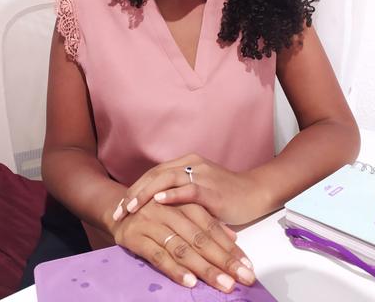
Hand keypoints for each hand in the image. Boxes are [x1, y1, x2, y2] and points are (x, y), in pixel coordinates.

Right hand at [111, 199, 255, 292]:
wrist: (118, 207)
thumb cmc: (156, 212)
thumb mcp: (182, 211)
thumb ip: (205, 222)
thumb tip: (233, 239)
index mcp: (183, 201)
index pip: (211, 226)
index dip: (229, 247)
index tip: (248, 265)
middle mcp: (169, 210)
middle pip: (200, 238)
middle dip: (224, 261)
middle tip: (243, 278)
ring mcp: (152, 223)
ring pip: (182, 248)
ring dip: (205, 268)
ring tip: (223, 284)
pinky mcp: (135, 236)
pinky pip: (158, 255)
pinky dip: (174, 269)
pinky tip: (190, 281)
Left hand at [120, 154, 260, 224]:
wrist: (255, 193)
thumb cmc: (227, 195)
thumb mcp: (199, 191)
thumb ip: (179, 193)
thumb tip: (155, 207)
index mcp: (186, 163)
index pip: (154, 174)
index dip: (135, 188)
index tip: (120, 206)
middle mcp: (191, 164)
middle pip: (155, 175)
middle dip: (134, 193)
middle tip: (118, 210)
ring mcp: (202, 175)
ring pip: (167, 179)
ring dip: (146, 194)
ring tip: (130, 207)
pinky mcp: (213, 189)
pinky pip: (189, 189)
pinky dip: (172, 194)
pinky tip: (158, 201)